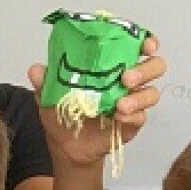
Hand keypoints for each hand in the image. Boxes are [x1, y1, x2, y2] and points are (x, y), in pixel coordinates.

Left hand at [32, 35, 166, 169]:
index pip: (136, 47)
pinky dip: (133, 116)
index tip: (146, 44)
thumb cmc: (62, 115)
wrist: (65, 147)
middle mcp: (126, 82)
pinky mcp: (132, 124)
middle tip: (127, 76)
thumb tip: (36, 69)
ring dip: (139, 96)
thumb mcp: (49, 96)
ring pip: (152, 92)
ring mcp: (132, 103)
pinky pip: (141, 117)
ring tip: (121, 104)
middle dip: (146, 68)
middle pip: (154, 66)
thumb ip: (44, 82)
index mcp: (111, 67)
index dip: (146, 42)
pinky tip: (119, 118)